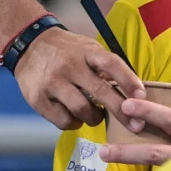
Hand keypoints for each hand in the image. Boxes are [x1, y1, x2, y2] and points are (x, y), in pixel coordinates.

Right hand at [13, 27, 146, 130]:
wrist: (28, 45)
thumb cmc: (67, 51)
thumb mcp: (87, 49)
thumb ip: (106, 67)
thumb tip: (132, 92)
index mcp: (87, 51)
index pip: (112, 64)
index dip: (129, 81)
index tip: (142, 97)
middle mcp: (70, 66)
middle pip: (101, 91)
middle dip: (122, 112)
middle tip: (136, 125)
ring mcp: (53, 82)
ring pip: (83, 110)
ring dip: (95, 118)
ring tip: (96, 115)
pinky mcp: (38, 99)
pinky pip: (64, 121)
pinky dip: (74, 123)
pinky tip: (76, 117)